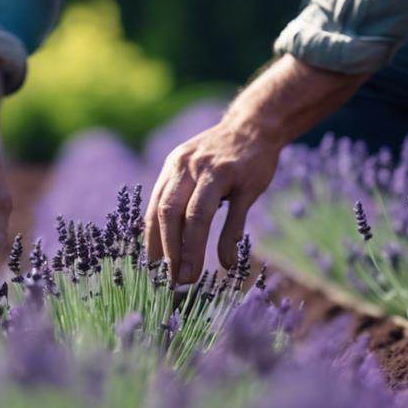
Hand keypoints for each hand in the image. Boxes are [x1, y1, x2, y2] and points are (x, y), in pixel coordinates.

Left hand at [145, 54, 369, 284]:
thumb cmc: (219, 157)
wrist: (256, 124)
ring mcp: (219, 172)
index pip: (155, 212)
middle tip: (170, 283)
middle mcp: (190, 168)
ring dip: (192, 250)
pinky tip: (227, 263)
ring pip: (198, 215)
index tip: (151, 274)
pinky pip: (235, 214)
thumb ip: (177, 201)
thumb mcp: (191, 171)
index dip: (151, 245)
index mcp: (173, 168)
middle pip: (170, 214)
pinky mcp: (247, 179)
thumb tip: (164, 247)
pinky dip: (228, 241)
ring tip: (189, 278)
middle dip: (168, 252)